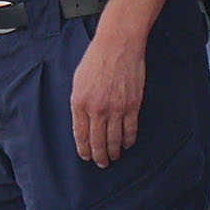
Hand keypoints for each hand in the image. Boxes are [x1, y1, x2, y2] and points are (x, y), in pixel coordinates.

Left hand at [69, 20, 146, 165]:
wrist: (118, 45)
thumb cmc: (96, 59)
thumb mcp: (78, 81)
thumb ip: (79, 102)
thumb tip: (82, 121)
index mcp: (79, 103)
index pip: (80, 134)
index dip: (83, 149)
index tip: (85, 156)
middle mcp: (96, 109)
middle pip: (97, 141)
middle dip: (98, 156)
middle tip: (101, 164)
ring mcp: (116, 109)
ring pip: (114, 139)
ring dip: (113, 152)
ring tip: (113, 158)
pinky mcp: (132, 106)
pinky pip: (130, 130)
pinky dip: (128, 140)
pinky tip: (126, 144)